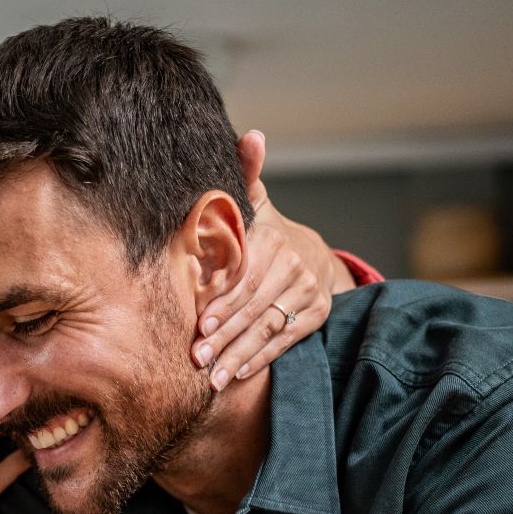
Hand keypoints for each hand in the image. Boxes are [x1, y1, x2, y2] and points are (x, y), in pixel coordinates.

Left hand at [193, 130, 354, 389]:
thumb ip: (243, 174)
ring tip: (212, 377)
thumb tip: (251, 136)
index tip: (202, 323)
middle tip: (197, 357)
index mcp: (272, 239)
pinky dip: (260, 360)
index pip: (247, 274)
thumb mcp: (253, 202)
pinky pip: (284, 341)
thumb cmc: (261, 231)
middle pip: (255, 306)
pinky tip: (235, 376)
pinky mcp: (315, 315)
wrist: (307, 253)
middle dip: (225, 334)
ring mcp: (307, 292)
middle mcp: (294, 265)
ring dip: (239, 354)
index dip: (225, 300)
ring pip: (268, 328)